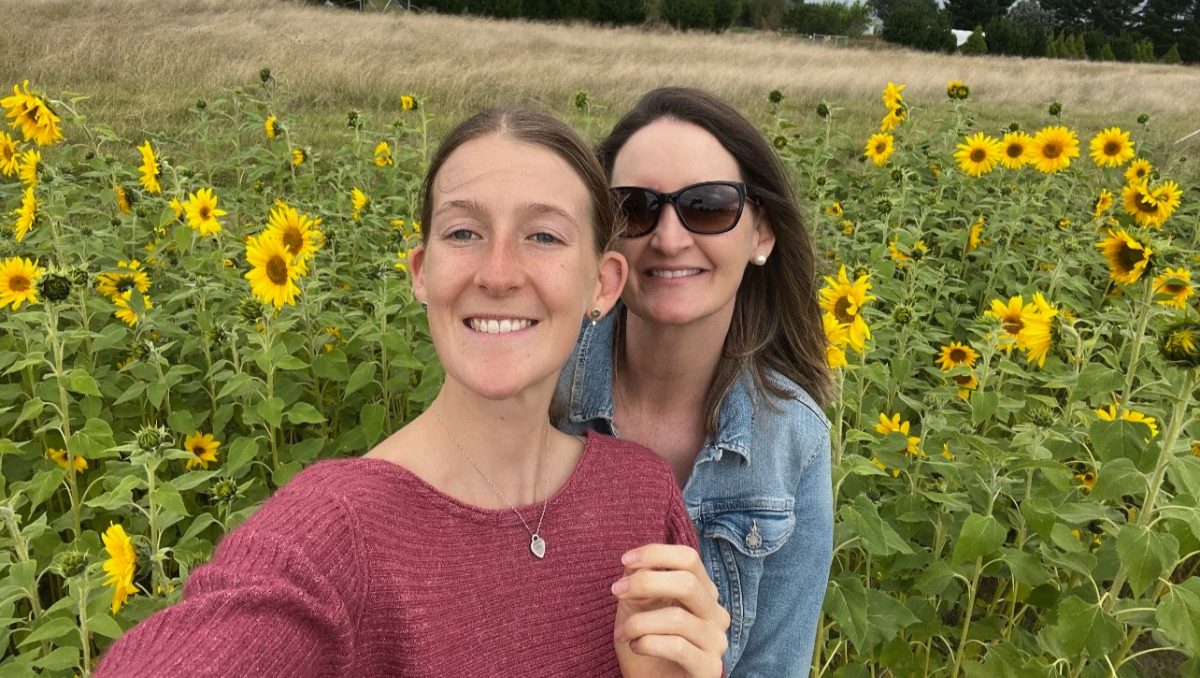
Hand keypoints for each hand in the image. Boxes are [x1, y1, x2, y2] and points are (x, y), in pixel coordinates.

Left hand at [612, 544, 729, 677]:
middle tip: (616, 591)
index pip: (689, 558)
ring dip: (640, 622)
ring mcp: (716, 642)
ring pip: (678, 618)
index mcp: (702, 593)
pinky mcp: (710, 668)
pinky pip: (677, 647)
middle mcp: (716, 614)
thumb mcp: (637, 608)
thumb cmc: (646, 645)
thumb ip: (639, 581)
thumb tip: (634, 562)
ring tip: (623, 632)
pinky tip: (635, 647)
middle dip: (646, 583)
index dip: (657, 553)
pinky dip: (647, 644)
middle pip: (688, 583)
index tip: (626, 560)